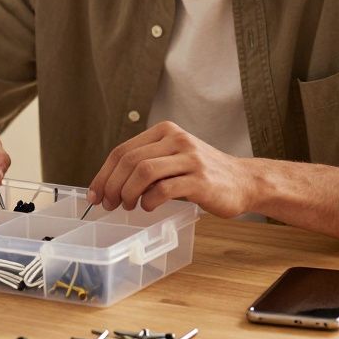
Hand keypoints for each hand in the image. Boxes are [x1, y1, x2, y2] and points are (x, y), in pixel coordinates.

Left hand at [86, 121, 253, 215]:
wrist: (243, 181)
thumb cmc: (202, 174)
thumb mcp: (173, 159)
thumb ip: (146, 164)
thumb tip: (110, 186)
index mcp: (165, 131)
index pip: (122, 150)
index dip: (103, 174)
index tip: (95, 194)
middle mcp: (176, 139)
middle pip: (129, 160)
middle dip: (112, 185)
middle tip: (107, 204)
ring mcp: (190, 158)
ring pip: (143, 171)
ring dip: (127, 193)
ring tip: (127, 206)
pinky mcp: (200, 180)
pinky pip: (163, 189)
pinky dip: (148, 201)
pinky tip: (147, 207)